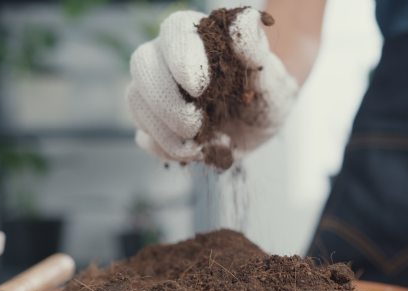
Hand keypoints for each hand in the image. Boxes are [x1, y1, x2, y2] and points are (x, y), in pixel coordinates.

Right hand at [126, 8, 297, 162]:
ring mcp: (158, 91)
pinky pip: (144, 135)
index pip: (174, 31)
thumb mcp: (270, 73)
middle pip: (142, 65)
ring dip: (164, 129)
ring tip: (200, 144)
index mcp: (197, 35)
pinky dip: (167, 148)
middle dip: (166, 100)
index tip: (199, 87)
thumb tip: (244, 22)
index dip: (180, 58)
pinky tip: (195, 151)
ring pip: (136, 101)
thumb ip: (255, 49)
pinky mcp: (157, 123)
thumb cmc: (268, 89)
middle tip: (195, 123)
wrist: (265, 120)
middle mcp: (168, 58)